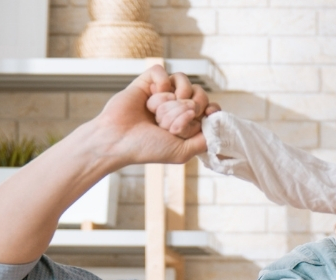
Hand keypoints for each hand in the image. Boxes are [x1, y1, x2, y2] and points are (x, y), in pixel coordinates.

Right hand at [89, 66, 212, 165]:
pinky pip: (162, 72)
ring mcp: (162, 92)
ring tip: (157, 114)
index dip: (211, 108)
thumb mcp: (182, 152)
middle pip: (199, 93)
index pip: (210, 106)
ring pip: (183, 80)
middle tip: (169, 124)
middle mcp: (176, 105)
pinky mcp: (147, 81)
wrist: (118, 140)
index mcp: (186, 121)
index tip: (208, 114)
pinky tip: (150, 99)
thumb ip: (204, 141)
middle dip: (187, 109)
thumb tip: (217, 124)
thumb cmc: (147, 148)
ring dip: (173, 100)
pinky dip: (160, 86)